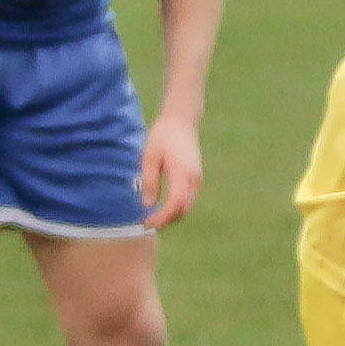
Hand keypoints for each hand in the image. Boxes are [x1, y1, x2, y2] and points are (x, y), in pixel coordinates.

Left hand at [138, 114, 205, 228]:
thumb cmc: (163, 136)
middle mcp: (194, 179)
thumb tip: (147, 205)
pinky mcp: (196, 177)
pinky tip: (163, 207)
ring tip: (153, 217)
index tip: (147, 223)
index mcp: (183, 173)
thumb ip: (149, 181)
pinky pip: (188, 198)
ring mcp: (197, 178)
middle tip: (148, 223)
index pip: (175, 204)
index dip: (162, 217)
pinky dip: (176, 207)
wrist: (182, 121)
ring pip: (187, 205)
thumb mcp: (150, 158)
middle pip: (184, 209)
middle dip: (167, 221)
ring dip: (172, 215)